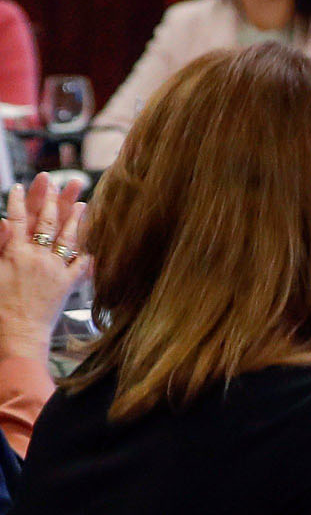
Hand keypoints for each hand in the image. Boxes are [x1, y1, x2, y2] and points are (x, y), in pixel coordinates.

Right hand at [0, 174, 89, 360]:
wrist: (18, 332)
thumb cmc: (0, 305)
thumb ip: (0, 244)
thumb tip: (5, 221)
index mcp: (15, 252)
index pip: (17, 219)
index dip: (19, 201)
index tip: (20, 186)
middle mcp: (38, 257)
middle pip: (47, 222)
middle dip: (52, 199)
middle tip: (57, 181)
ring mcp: (55, 269)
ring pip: (68, 237)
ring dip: (75, 218)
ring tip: (81, 202)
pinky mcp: (68, 284)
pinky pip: (82, 263)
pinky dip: (89, 249)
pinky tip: (96, 237)